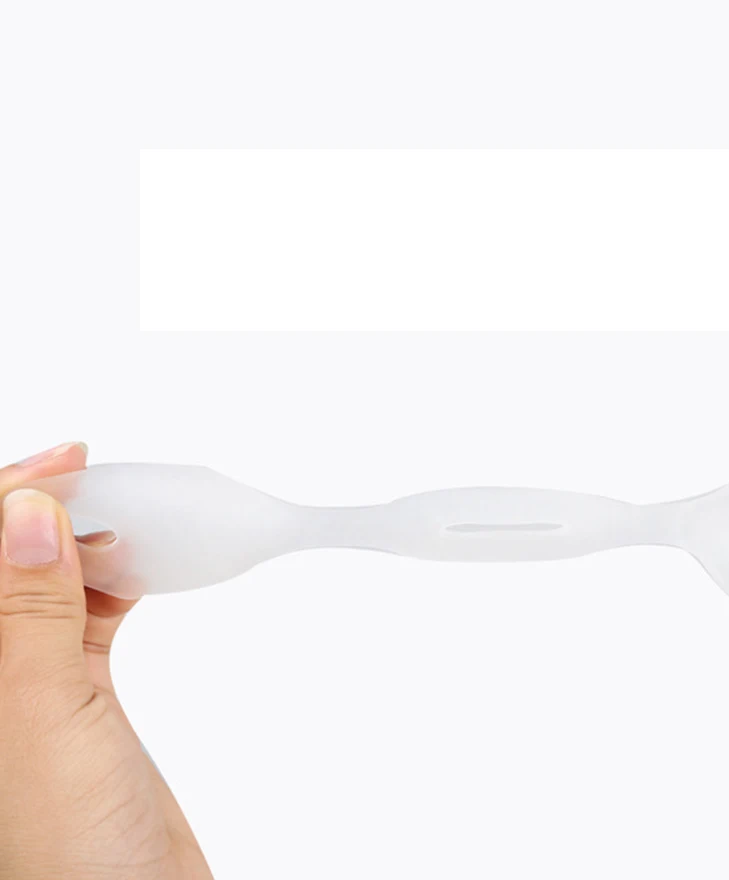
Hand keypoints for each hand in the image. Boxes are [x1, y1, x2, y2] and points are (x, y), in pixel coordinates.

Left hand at [0, 443, 212, 879]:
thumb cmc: (71, 859)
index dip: (5, 498)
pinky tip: (139, 562)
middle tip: (100, 474)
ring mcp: (19, 681)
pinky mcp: (67, 691)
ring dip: (80, 536)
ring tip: (129, 511)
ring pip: (38, 579)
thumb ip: (25, 617)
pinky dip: (109, 576)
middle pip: (3, 560)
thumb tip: (25, 513)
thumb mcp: (41, 726)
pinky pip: (78, 610)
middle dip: (41, 505)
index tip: (69, 464)